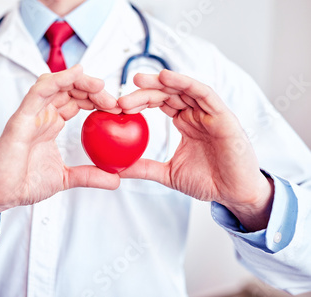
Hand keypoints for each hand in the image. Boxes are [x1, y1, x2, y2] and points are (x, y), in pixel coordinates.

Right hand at [0, 65, 120, 232]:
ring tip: (100, 86)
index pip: (77, 102)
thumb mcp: (66, 178)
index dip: (97, 100)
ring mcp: (32, 115)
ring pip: (56, 85)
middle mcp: (42, 115)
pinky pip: (39, 92)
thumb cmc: (24, 182)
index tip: (117, 109)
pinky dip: (57, 80)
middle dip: (94, 90)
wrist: (1, 195)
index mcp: (51, 124)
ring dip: (80, 81)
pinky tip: (76, 74)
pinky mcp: (21, 118)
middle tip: (114, 101)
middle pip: (70, 89)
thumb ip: (91, 176)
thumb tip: (116, 180)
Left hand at [118, 70, 273, 230]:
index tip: (117, 107)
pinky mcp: (223, 116)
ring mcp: (210, 113)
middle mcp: (196, 114)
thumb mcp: (168, 173)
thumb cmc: (208, 182)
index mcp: (185, 122)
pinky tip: (166, 77)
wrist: (235, 194)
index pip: (159, 103)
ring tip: (137, 80)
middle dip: (143, 91)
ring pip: (182, 88)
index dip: (139, 101)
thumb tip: (115, 169)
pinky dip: (185, 83)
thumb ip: (144, 168)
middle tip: (120, 97)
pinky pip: (203, 93)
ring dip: (159, 82)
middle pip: (167, 93)